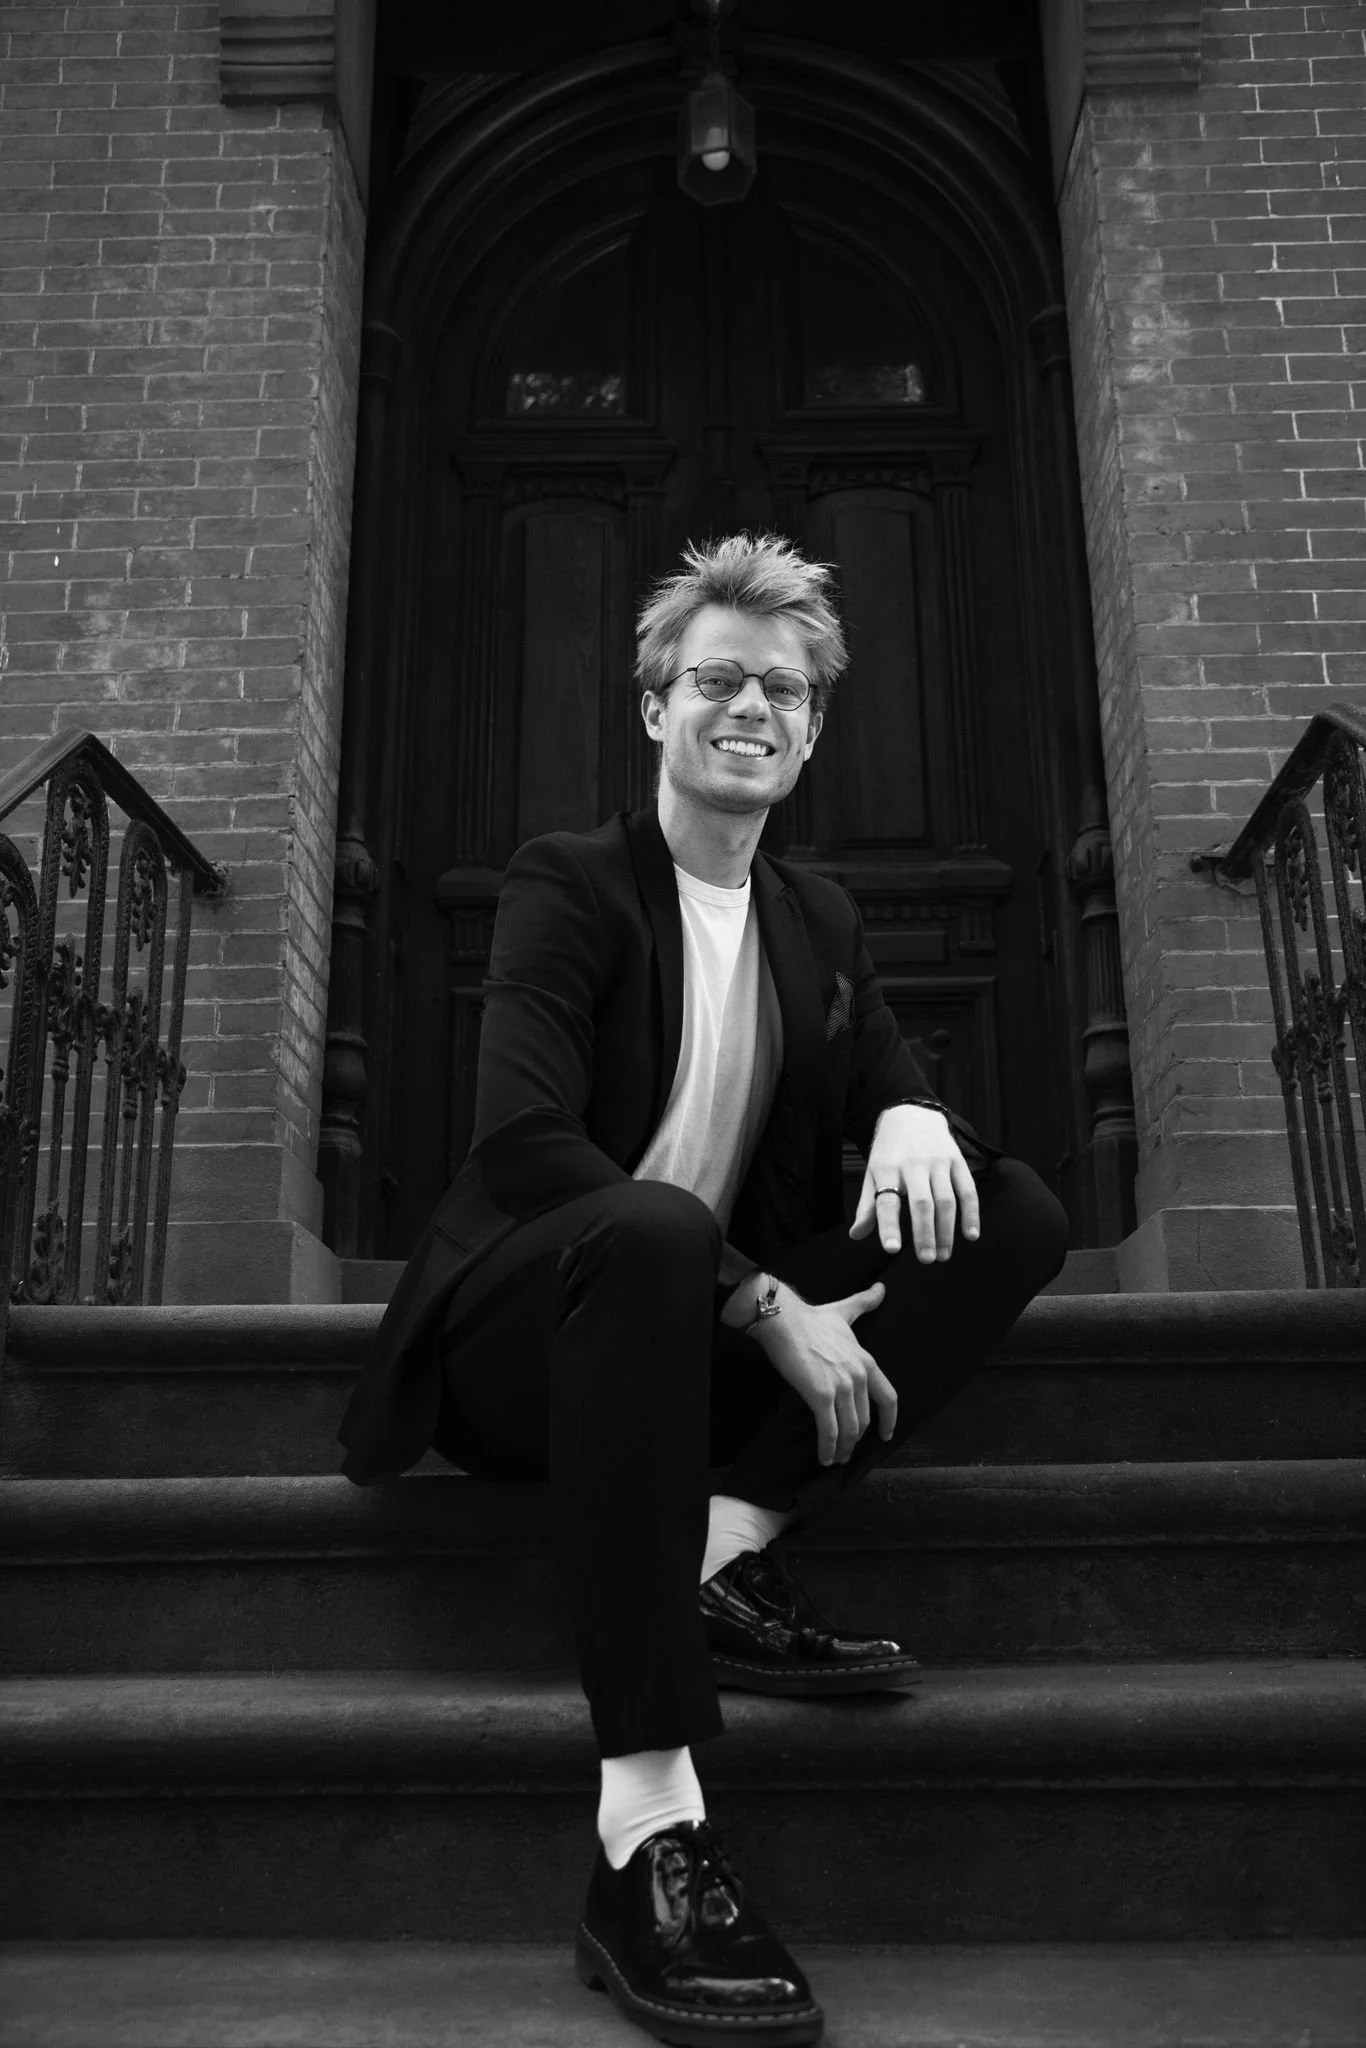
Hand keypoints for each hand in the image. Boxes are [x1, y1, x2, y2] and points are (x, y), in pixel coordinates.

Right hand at [749, 1282, 896, 1465]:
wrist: (783, 1320)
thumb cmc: (811, 1318)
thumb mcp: (844, 1312)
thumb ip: (864, 1303)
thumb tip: (881, 1289)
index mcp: (867, 1361)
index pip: (889, 1397)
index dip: (889, 1420)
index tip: (885, 1435)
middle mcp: (859, 1376)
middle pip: (865, 1420)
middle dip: (856, 1440)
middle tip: (846, 1451)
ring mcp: (841, 1386)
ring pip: (849, 1429)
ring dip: (842, 1448)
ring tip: (834, 1457)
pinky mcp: (820, 1395)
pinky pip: (829, 1430)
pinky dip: (827, 1448)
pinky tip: (822, 1457)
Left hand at [850, 1104, 980, 1261]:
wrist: (912, 1114)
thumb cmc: (889, 1151)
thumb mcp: (873, 1173)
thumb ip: (868, 1206)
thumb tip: (856, 1235)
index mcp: (887, 1168)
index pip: (887, 1201)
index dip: (889, 1226)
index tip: (892, 1249)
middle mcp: (913, 1164)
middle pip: (921, 1203)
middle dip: (925, 1234)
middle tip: (926, 1259)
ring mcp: (938, 1161)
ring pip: (946, 1200)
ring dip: (946, 1230)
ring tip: (944, 1254)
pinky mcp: (957, 1160)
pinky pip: (967, 1190)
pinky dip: (971, 1213)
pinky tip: (971, 1234)